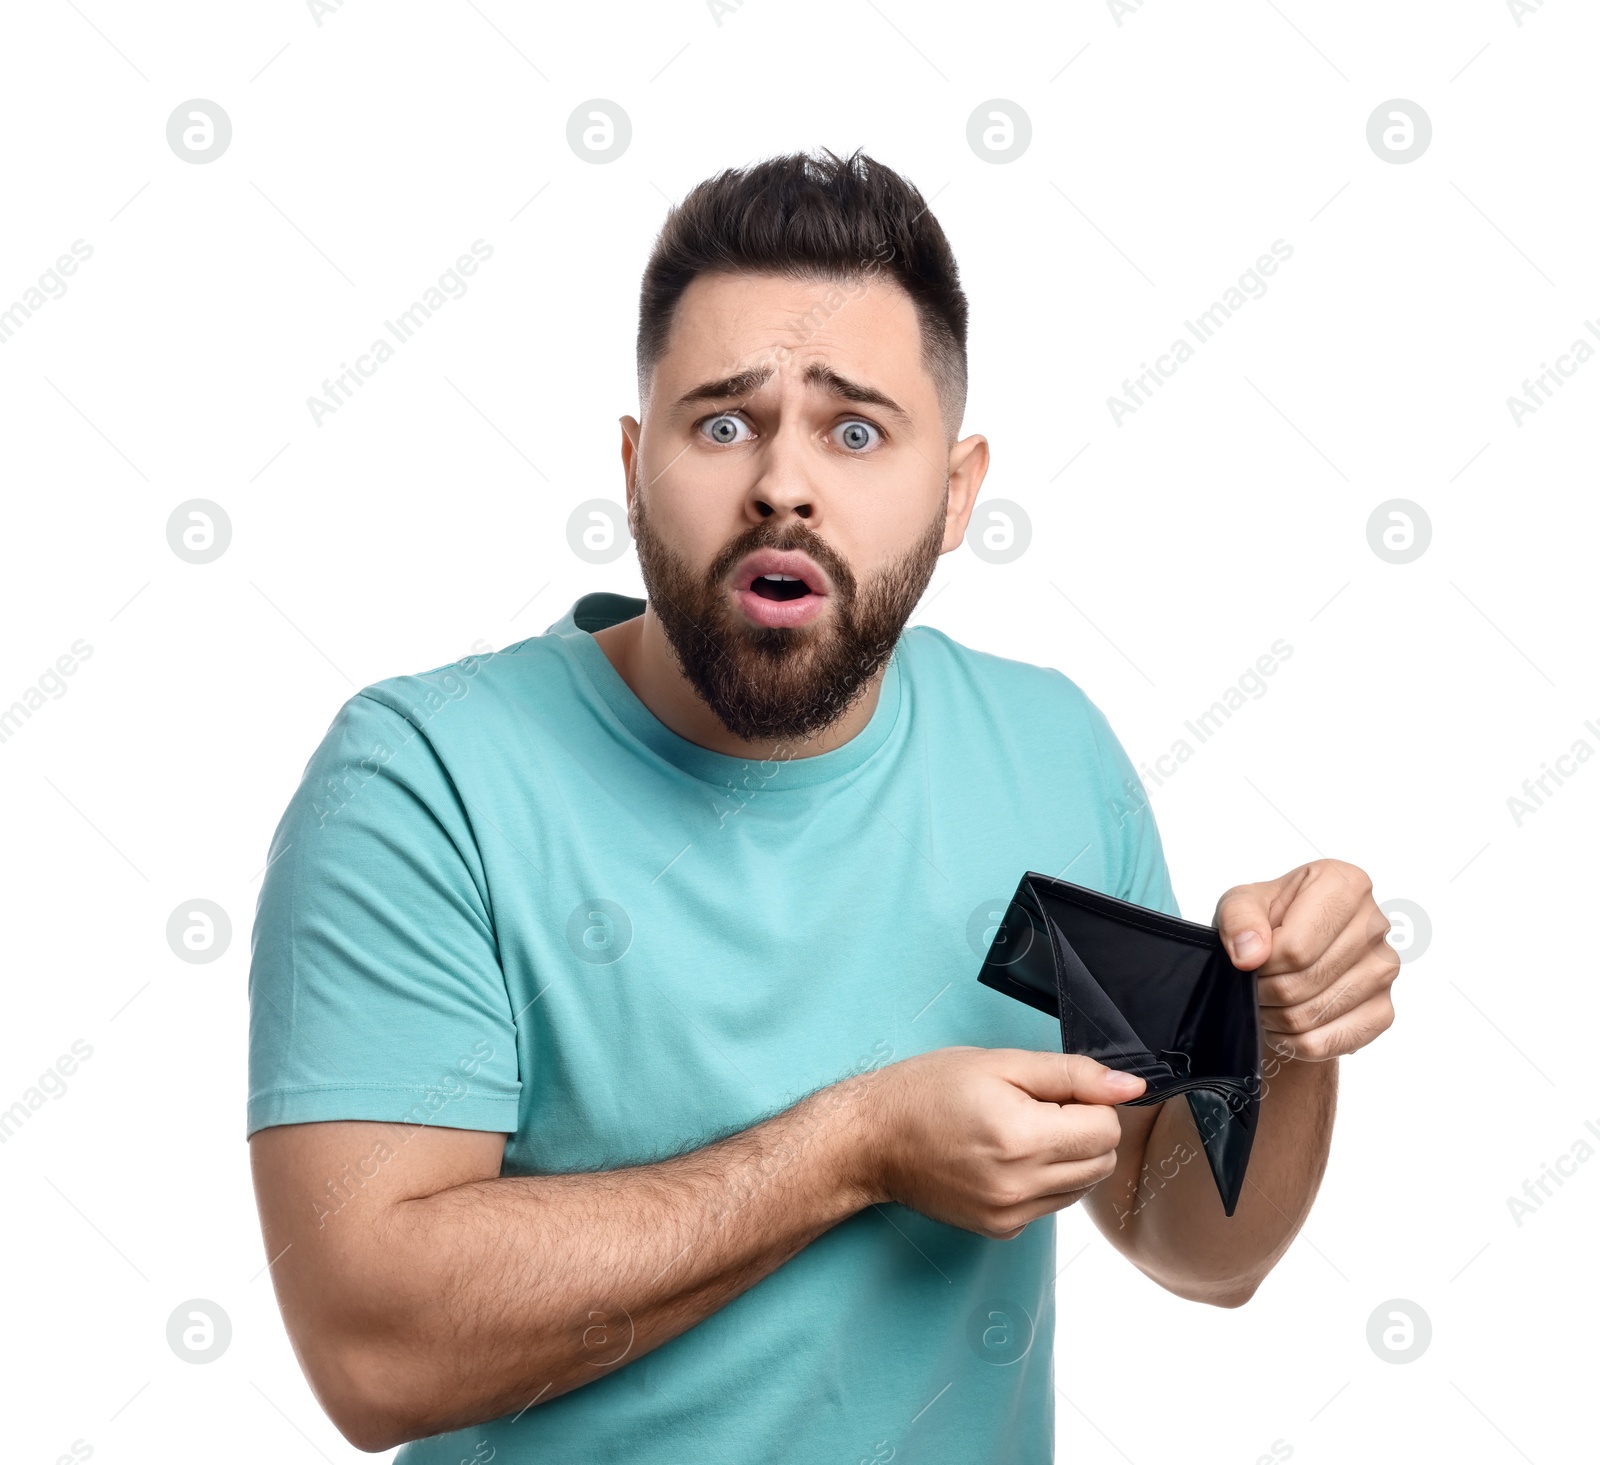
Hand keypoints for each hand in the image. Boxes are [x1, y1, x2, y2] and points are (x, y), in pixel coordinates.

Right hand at [857, 1047, 1145, 1239]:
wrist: (872, 1139)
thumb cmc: (927, 1091)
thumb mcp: (999, 1063)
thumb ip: (1072, 1073)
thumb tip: (1130, 1086)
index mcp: (1021, 1137)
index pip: (1106, 1128)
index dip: (1088, 1101)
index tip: (1052, 1091)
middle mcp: (1019, 1185)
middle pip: (1102, 1161)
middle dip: (1084, 1129)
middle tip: (1036, 1107)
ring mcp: (1010, 1214)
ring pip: (1082, 1186)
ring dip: (1068, 1156)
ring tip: (1019, 1131)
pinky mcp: (1001, 1229)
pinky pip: (1052, 1204)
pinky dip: (1044, 1179)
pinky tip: (1005, 1157)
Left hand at [1214, 859, 1399, 1062]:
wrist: (1287, 959)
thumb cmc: (1267, 921)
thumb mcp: (1240, 904)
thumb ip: (1239, 919)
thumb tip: (1251, 954)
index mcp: (1346, 884)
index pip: (1296, 947)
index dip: (1262, 964)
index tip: (1251, 960)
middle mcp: (1375, 925)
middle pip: (1304, 981)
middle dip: (1265, 990)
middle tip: (1253, 985)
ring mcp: (1386, 970)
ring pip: (1312, 1014)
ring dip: (1275, 1016)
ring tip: (1267, 1000)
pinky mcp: (1384, 1011)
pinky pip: (1326, 1043)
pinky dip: (1292, 1042)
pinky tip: (1285, 1024)